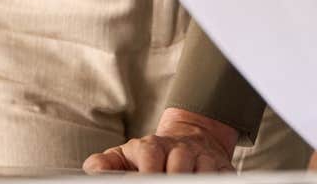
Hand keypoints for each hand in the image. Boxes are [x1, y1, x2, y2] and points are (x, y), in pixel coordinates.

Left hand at [83, 108, 236, 173]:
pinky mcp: (222, 167)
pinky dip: (215, 180)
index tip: (143, 182)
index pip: (150, 153)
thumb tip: (93, 169)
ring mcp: (202, 157)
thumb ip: (106, 163)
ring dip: (193, 180)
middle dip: (172, 178)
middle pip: (179, 162)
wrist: (190, 137)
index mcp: (153, 145)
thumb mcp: (125, 156)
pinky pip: (223, 175)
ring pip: (203, 168)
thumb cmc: (150, 155)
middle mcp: (179, 148)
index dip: (147, 172)